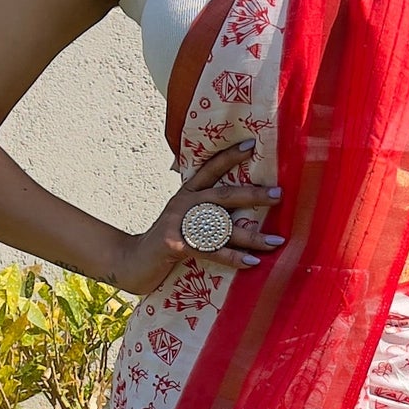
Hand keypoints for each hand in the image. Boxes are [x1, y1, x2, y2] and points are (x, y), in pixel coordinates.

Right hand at [113, 138, 284, 296]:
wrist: (130, 262)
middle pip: (222, 195)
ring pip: (221, 227)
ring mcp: (178, 223)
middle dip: (253, 195)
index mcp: (186, 194)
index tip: (252, 145)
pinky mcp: (174, 245)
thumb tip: (239, 214)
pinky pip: (209, 250)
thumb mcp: (183, 221)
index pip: (210, 169)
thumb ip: (205, 212)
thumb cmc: (165, 243)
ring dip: (252, 236)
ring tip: (276, 241)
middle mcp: (183, 204)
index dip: (229, 156)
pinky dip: (232, 257)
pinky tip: (251, 262)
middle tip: (278, 194)